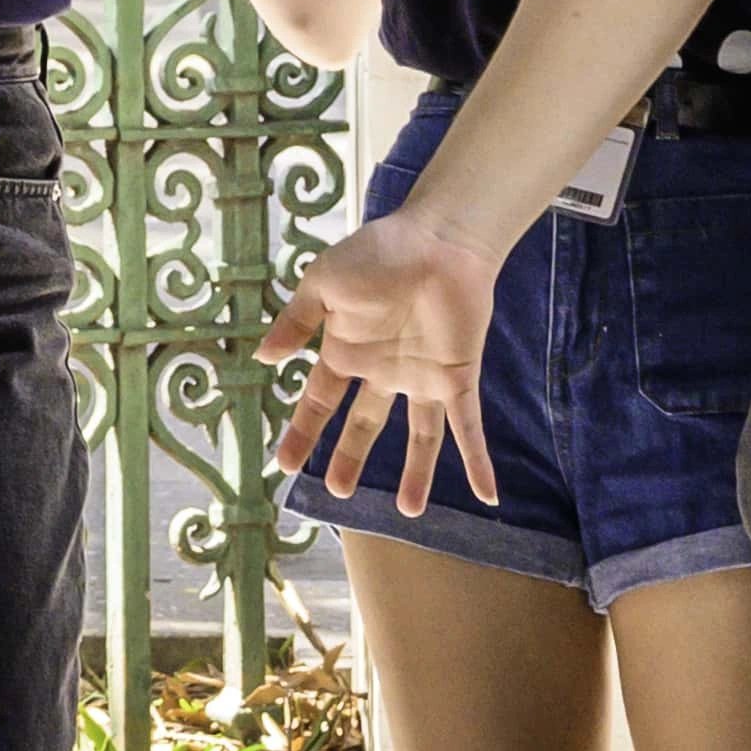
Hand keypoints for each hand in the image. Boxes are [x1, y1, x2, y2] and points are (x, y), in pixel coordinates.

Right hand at [261, 207, 501, 513]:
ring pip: (419, 438)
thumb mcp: (323, 283)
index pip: (319, 402)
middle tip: (337, 492)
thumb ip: (295, 321)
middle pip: (364, 426)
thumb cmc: (378, 253)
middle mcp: (383, 371)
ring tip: (409, 511)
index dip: (302, 433)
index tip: (283, 465)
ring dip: (416, 474)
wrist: (438, 238)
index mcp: (347, 350)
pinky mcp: (456, 376)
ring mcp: (421, 377)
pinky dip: (476, 461)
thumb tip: (263, 357)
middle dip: (350, 458)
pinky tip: (487, 492)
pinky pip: (467, 427)